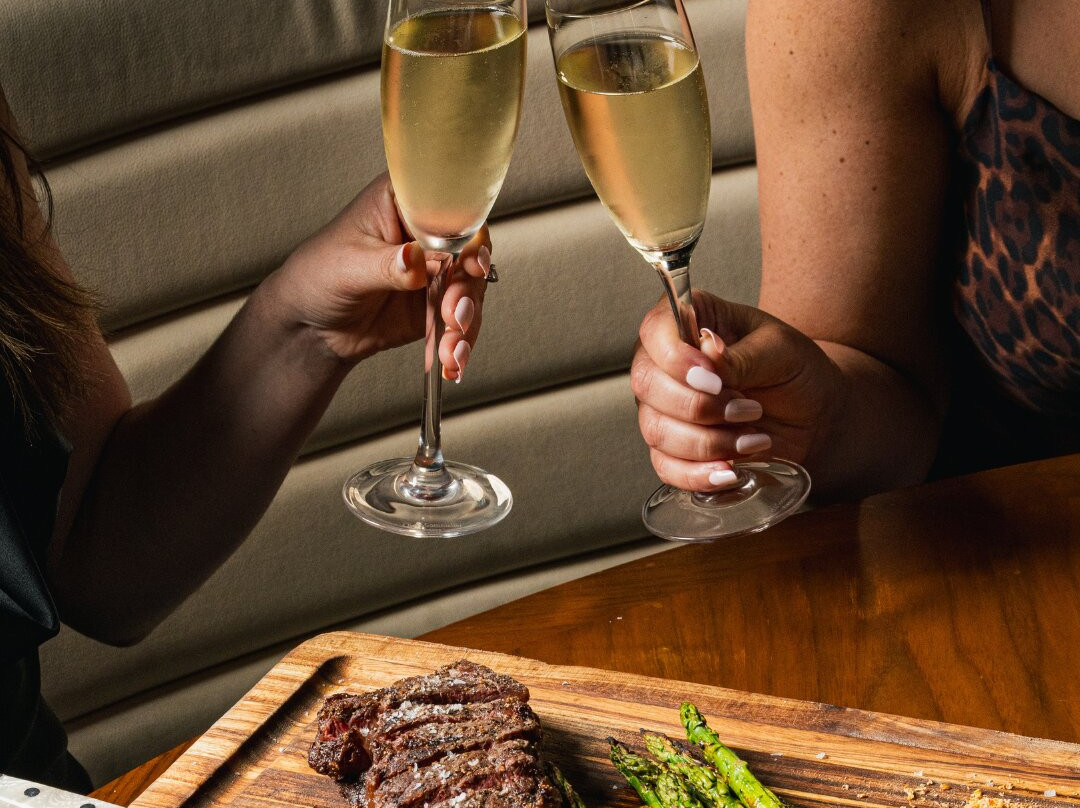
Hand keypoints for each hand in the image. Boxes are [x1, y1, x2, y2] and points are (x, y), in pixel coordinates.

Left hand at [270, 174, 489, 379]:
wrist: (311, 327)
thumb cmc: (317, 277)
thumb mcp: (348, 266)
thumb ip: (386, 264)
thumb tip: (415, 259)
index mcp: (403, 203)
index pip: (448, 205)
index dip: (467, 233)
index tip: (470, 261)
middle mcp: (426, 234)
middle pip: (470, 251)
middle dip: (467, 287)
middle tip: (453, 313)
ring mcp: (435, 269)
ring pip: (471, 289)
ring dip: (466, 320)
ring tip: (450, 346)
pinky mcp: (437, 303)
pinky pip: (461, 319)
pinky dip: (461, 341)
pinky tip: (452, 359)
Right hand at [631, 291, 844, 491]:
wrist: (814, 413)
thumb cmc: (794, 370)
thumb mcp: (780, 350)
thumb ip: (741, 354)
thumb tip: (707, 352)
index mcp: (687, 323)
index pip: (654, 331)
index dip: (676, 359)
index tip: (714, 379)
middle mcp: (664, 364)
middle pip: (647, 384)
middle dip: (699, 406)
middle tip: (748, 408)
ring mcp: (663, 408)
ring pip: (656, 429)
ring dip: (708, 441)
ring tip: (751, 436)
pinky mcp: (674, 449)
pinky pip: (666, 466)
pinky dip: (698, 474)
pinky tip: (730, 470)